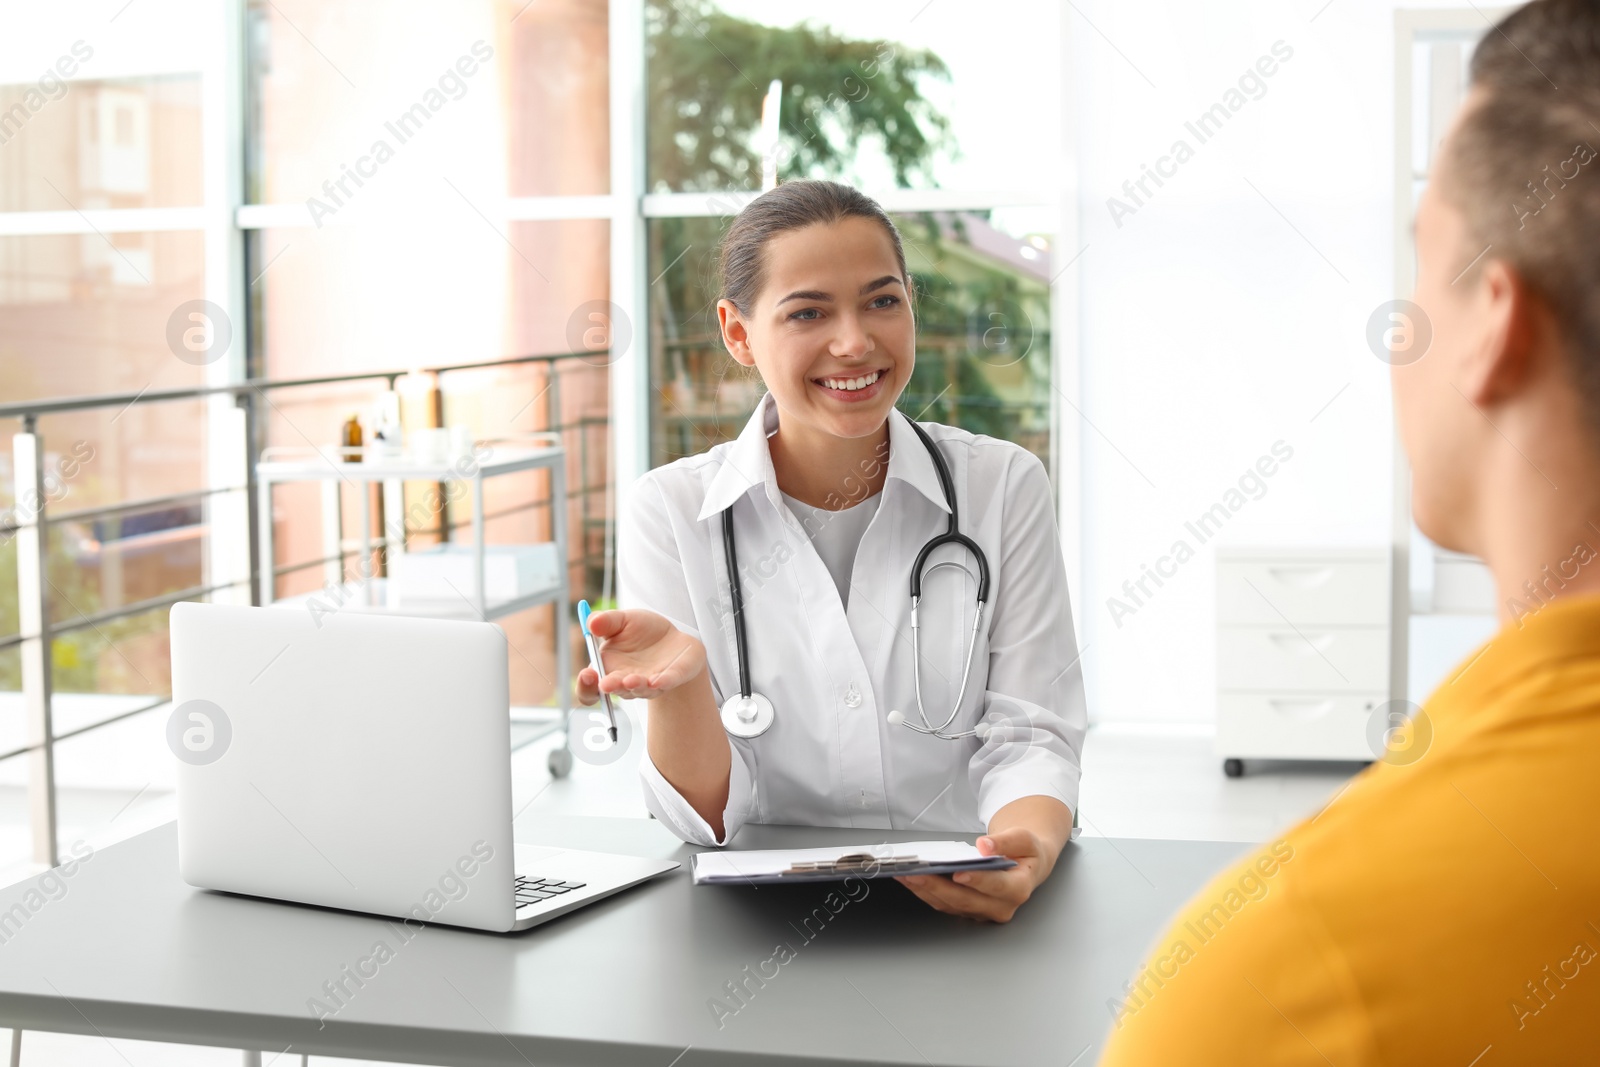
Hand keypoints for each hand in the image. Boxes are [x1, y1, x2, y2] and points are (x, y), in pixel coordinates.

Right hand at [576, 608, 706, 703]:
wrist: (672, 636)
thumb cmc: (642, 631)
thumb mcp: (622, 620)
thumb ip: (606, 621)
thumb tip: (591, 623)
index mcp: (608, 669)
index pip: (590, 687)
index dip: (586, 686)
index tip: (587, 675)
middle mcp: (626, 682)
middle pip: (614, 691)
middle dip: (611, 687)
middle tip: (606, 683)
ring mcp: (649, 684)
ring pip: (640, 690)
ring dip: (635, 686)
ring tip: (631, 680)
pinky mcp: (672, 679)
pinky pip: (667, 683)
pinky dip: (662, 682)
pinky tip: (658, 680)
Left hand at [894, 828, 1052, 922]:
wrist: (1026, 864)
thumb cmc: (1026, 852)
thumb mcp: (1024, 839)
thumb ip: (1007, 841)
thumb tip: (985, 845)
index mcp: (1018, 889)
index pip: (996, 887)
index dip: (977, 880)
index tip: (959, 872)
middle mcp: (1000, 906)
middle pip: (965, 900)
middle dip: (938, 886)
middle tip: (916, 872)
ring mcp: (983, 911)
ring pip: (950, 904)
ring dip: (925, 890)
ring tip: (905, 873)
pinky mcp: (968, 910)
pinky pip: (944, 904)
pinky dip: (925, 891)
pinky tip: (911, 878)